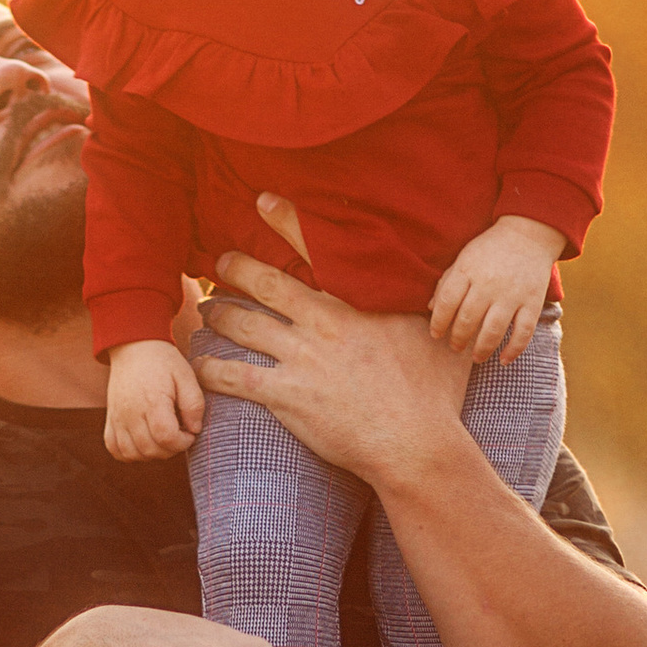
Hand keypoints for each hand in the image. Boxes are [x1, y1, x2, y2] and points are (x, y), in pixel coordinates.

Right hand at [104, 337, 205, 460]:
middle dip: (170, 450)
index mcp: (152, 401)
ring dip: (152, 454)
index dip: (182, 442)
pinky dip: (130, 454)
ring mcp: (118, 418)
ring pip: (132, 454)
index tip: (189, 433)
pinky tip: (143, 443)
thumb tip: (194, 429)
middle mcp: (131, 412)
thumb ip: (194, 404)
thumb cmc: (163, 362)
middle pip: (150, 449)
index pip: (166, 437)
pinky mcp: (110, 420)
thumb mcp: (186, 376)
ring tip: (162, 439)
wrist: (133, 346)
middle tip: (178, 435)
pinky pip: (115, 449)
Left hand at [193, 225, 479, 494]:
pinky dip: (210, 369)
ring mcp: (301, 359)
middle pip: (266, 284)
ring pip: (243, 326)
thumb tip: (448, 287)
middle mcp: (322, 324)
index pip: (315, 252)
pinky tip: (198, 365)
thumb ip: (432, 307)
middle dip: (237, 268)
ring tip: (205, 311)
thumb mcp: (440, 335)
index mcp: (356, 303)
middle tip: (220, 261)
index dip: (285, 222)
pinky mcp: (285, 396)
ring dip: (218, 316)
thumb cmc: (434, 393)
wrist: (414, 443)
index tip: (263, 203)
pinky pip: (234, 378)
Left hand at [430, 214, 559, 360]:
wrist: (529, 233)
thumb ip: (447, 282)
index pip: (446, 302)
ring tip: (475, 357)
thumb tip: (430, 308)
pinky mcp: (532, 302)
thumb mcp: (464, 257)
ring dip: (481, 349)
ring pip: (493, 331)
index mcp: (467, 270)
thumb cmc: (490, 248)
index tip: (436, 334)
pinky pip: (523, 332)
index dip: (438, 322)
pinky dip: (514, 350)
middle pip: (467, 320)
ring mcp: (512, 294)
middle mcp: (488, 284)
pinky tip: (504, 360)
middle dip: (457, 339)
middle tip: (455, 347)